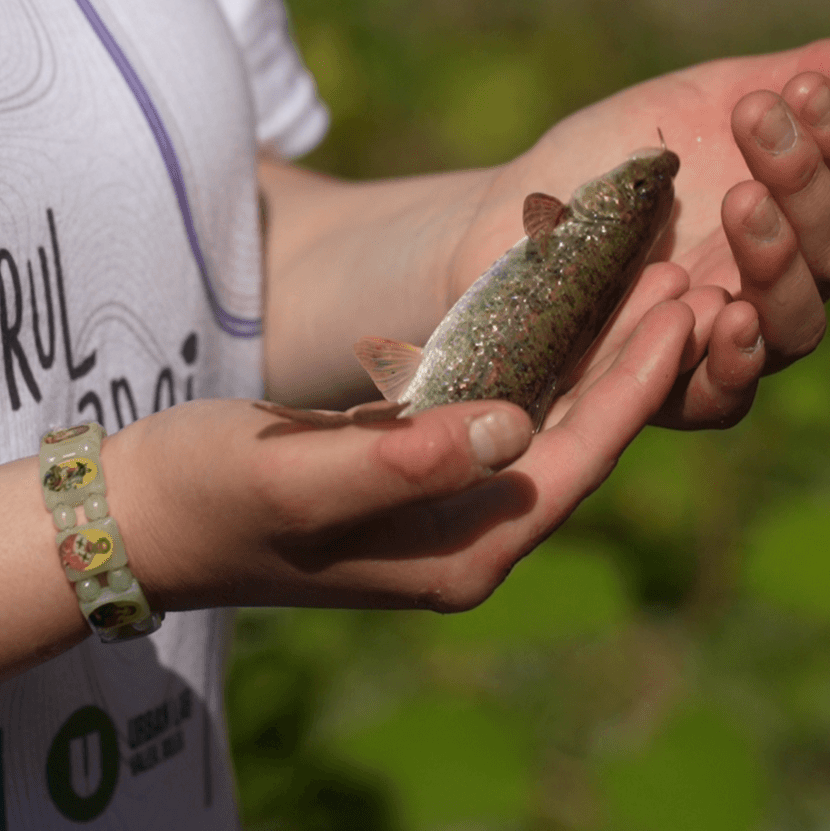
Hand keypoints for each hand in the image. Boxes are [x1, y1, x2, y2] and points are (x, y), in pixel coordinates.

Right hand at [105, 300, 696, 609]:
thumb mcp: (295, 478)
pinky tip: (563, 301)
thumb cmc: (206, 498)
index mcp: (460, 557)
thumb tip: (511, 425)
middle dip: (635, 361)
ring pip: (548, 424)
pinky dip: (540, 355)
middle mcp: (469, 540)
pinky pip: (503, 410)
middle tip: (691, 274)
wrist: (138, 517)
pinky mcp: (422, 474)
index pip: (574, 463)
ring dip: (597, 351)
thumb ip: (402, 460)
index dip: (635, 385)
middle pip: (578, 443)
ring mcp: (447, 511)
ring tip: (646, 275)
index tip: (685, 306)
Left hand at [450, 38, 829, 429]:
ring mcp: (728, 341)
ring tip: (743, 201)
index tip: (800, 89)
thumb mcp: (696, 102)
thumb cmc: (610, 161)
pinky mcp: (669, 391)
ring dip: (780, 260)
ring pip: (798, 325)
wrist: (510, 217)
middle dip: (806, 179)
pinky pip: (724, 397)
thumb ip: (789, 80)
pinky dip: (732, 358)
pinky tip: (724, 312)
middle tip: (757, 119)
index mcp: (800, 219)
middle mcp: (779, 285)